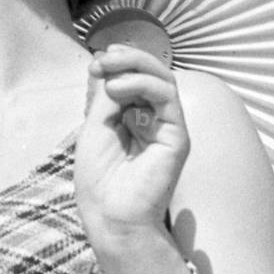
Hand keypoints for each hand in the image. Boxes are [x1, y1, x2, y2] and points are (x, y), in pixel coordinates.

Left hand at [74, 43, 190, 259]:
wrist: (110, 217)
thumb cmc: (100, 181)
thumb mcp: (95, 127)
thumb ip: (105, 96)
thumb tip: (106, 62)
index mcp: (135, 119)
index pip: (135, 79)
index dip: (118, 63)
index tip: (96, 61)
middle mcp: (155, 120)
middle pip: (152, 74)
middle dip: (128, 58)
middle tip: (105, 56)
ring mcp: (168, 128)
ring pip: (164, 80)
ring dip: (135, 66)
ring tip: (109, 69)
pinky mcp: (178, 136)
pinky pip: (167, 98)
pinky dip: (142, 85)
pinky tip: (118, 88)